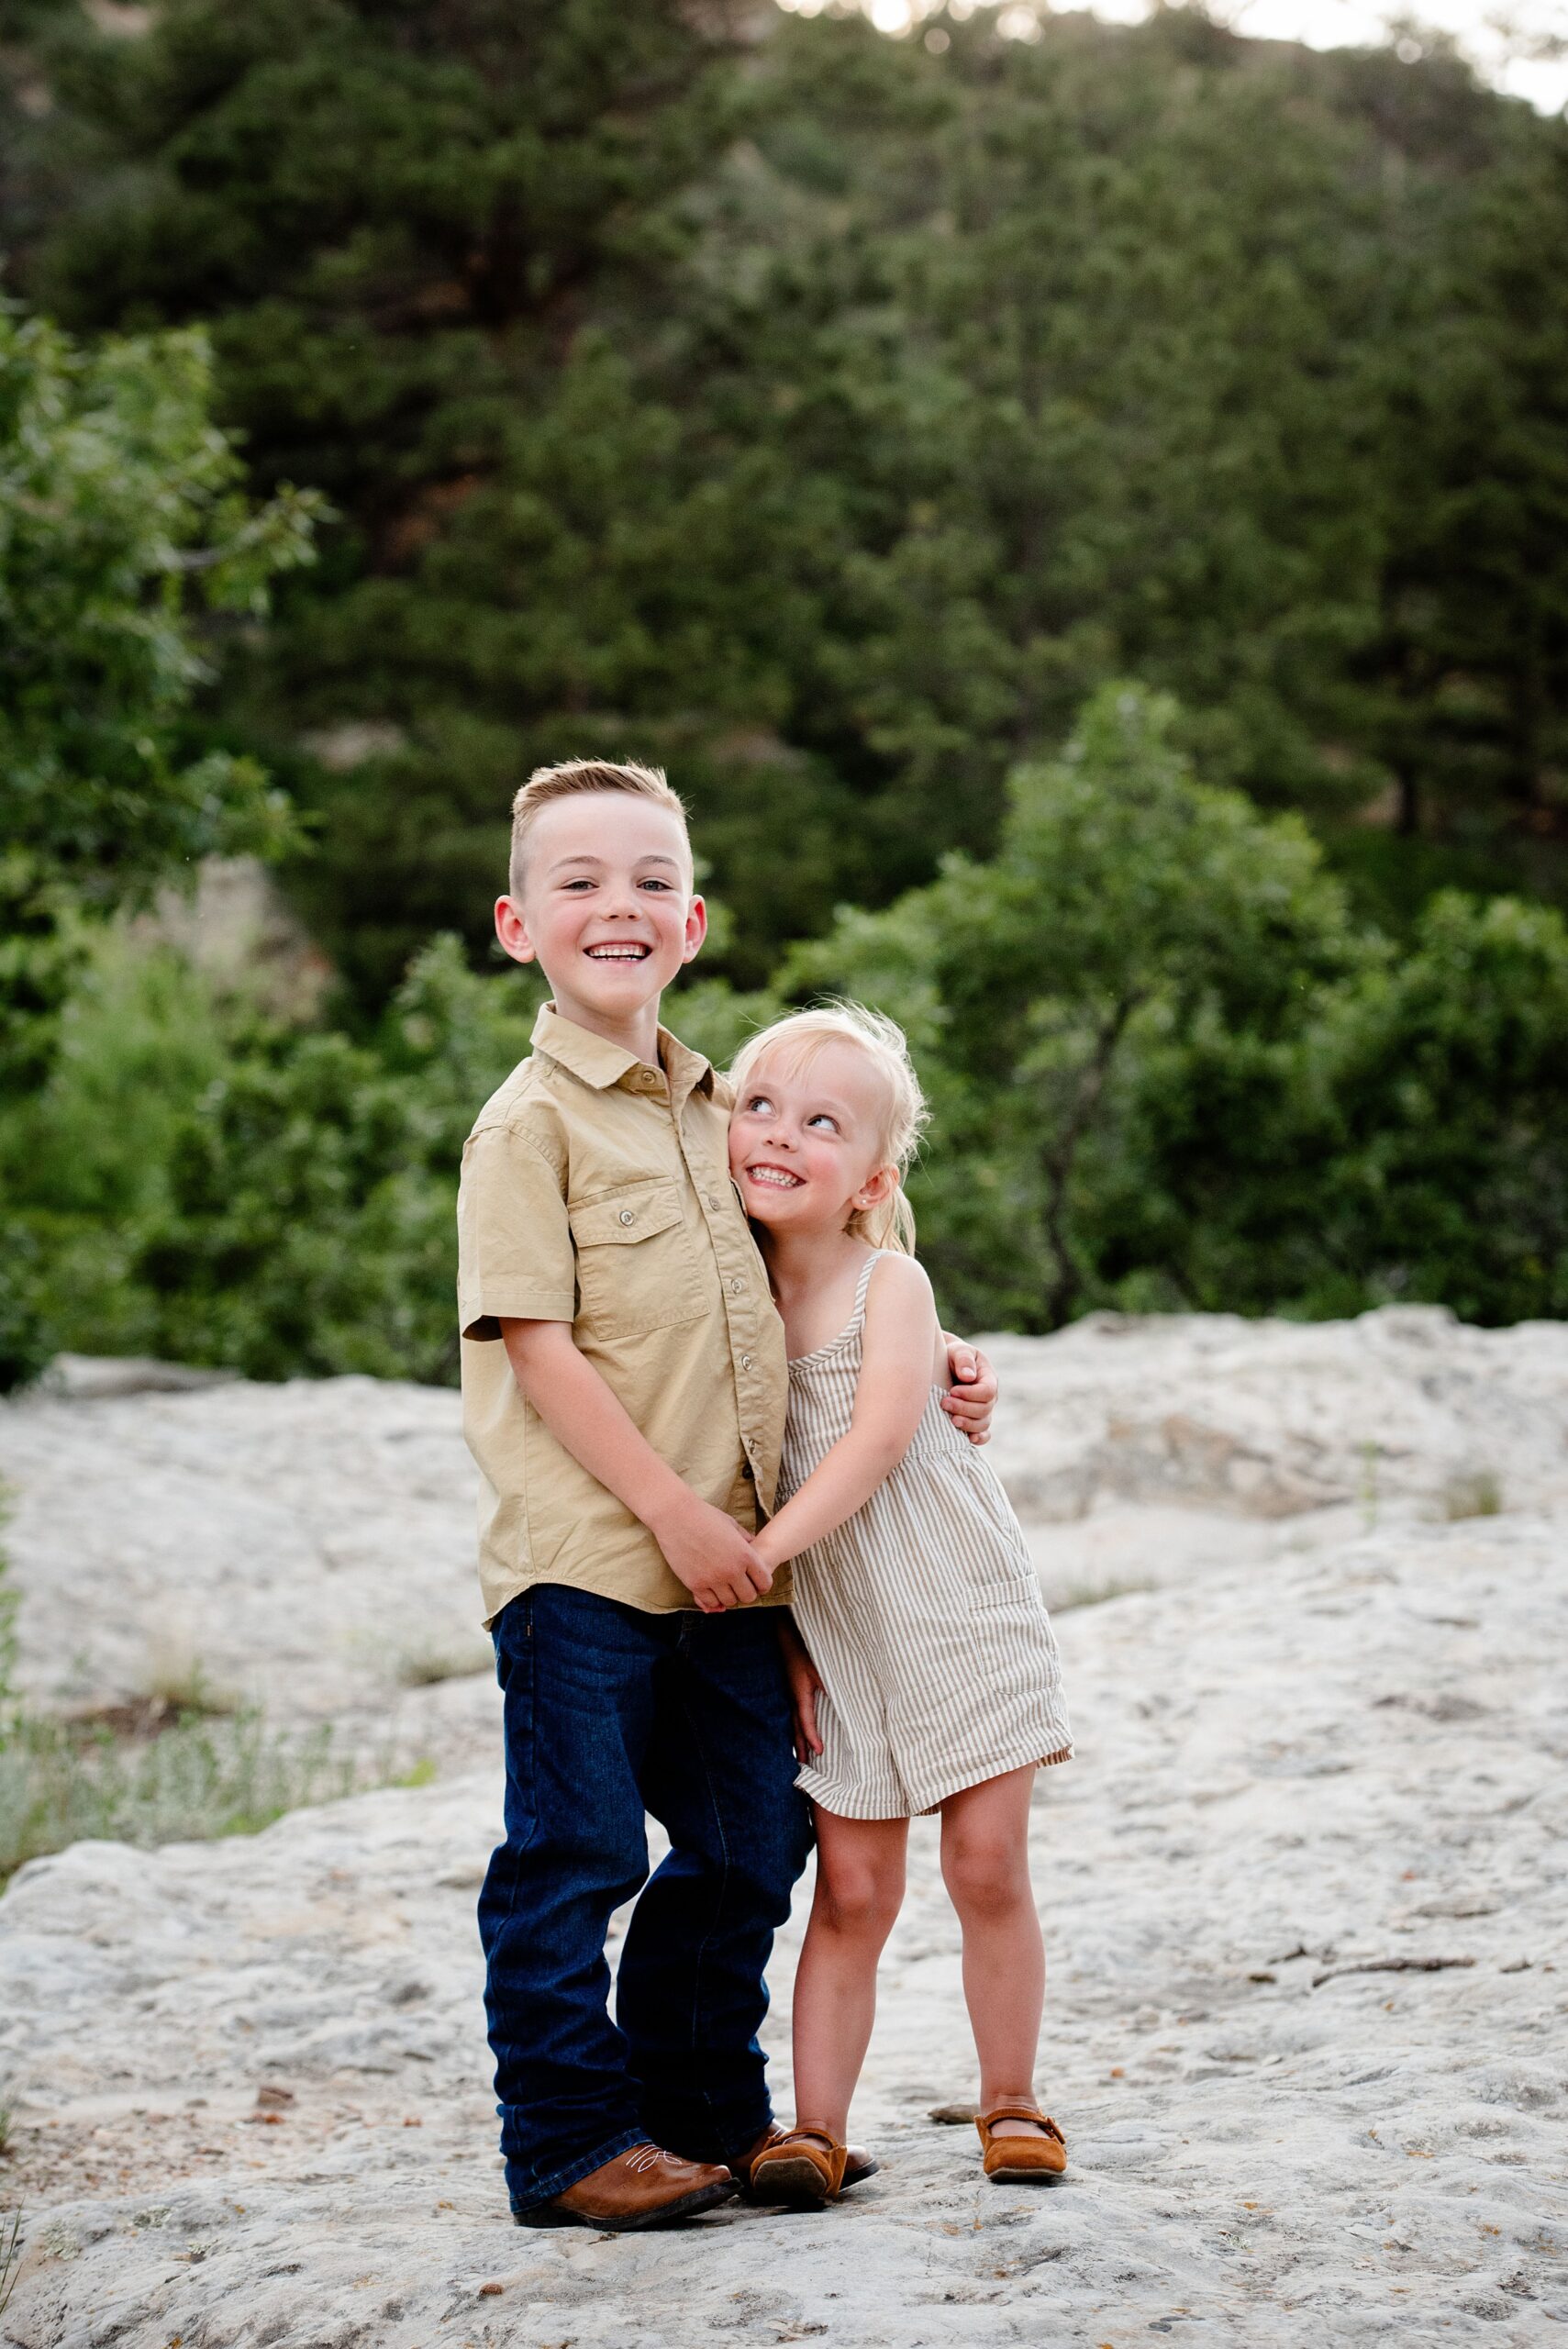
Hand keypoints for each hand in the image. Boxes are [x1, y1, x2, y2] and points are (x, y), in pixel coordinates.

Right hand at [652, 1490, 772, 1613]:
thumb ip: (745, 1538)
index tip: (753, 1581)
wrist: (676, 1515)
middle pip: (748, 1597)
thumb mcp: (731, 1524)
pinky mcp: (695, 1584)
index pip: (764, 1582)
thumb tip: (754, 1543)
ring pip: (729, 1602)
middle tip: (737, 1585)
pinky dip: (712, 1599)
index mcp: (745, 1555)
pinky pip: (710, 1603)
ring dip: (728, 1596)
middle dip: (745, 1592)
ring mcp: (713, 1579)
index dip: (761, 1584)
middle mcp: (732, 1570)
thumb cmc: (704, 1516)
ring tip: (722, 1586)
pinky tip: (710, 1589)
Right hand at [779, 1624, 823, 1761]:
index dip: (812, 1738)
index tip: (820, 1752)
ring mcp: (788, 1694)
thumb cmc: (804, 1649)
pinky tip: (798, 1731)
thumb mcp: (821, 1666)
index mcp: (799, 1694)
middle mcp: (791, 1697)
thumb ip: (830, 1684)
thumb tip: (845, 1700)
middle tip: (804, 1767)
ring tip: (801, 1756)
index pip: (806, 1722)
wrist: (785, 1635)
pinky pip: (793, 1713)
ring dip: (797, 1739)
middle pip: (795, 1728)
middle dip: (800, 1747)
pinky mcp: (789, 1689)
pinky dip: (796, 1726)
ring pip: (792, 1722)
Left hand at [941, 1338, 996, 1445]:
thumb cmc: (952, 1355)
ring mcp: (983, 1410)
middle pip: (984, 1409)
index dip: (970, 1394)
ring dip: (967, 1424)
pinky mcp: (974, 1420)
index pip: (987, 1391)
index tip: (952, 1391)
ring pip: (983, 1424)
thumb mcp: (959, 1350)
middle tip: (943, 1403)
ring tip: (950, 1420)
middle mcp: (989, 1396)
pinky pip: (983, 1434)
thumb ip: (964, 1359)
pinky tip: (969, 1439)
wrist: (944, 1364)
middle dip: (964, 1408)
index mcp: (988, 1377)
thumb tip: (967, 1376)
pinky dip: (979, 1439)